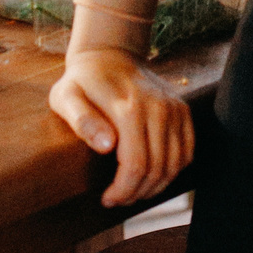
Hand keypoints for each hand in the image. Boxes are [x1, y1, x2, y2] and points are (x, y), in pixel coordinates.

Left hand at [48, 46, 192, 207]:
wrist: (110, 52)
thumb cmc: (83, 80)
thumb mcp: (66, 96)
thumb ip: (82, 120)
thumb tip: (106, 146)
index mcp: (128, 107)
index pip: (136, 163)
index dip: (123, 189)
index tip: (107, 199)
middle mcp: (158, 107)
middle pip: (156, 168)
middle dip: (137, 192)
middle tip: (117, 200)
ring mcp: (173, 108)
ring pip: (175, 164)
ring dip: (156, 187)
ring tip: (133, 192)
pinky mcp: (182, 109)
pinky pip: (187, 152)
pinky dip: (173, 171)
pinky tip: (152, 176)